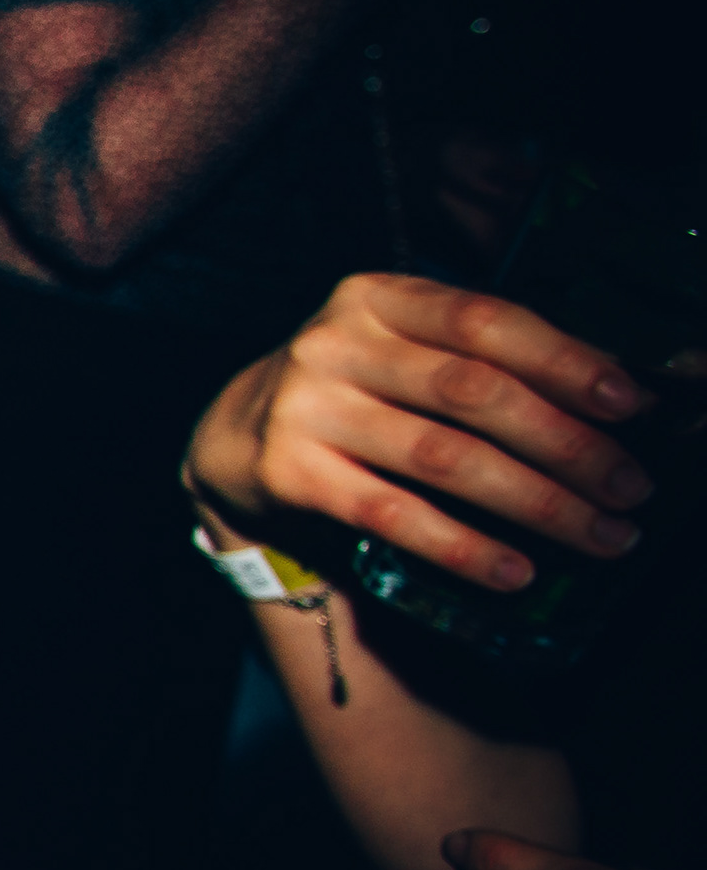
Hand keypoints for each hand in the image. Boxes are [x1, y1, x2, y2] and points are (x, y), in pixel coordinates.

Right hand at [186, 273, 654, 590]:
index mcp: (378, 298)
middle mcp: (335, 344)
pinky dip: (462, 547)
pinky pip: (393, 515)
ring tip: (598, 534)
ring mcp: (306, 408)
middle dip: (566, 444)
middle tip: (630, 486)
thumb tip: (614, 396)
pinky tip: (515, 571)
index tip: (632, 404)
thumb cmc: (358, 387)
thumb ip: (485, 357)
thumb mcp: (404, 345)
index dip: (565, 361)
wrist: (236, 433)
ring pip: (443, 458)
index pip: (484, 321)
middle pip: (472, 392)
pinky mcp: (291, 473)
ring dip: (535, 502)